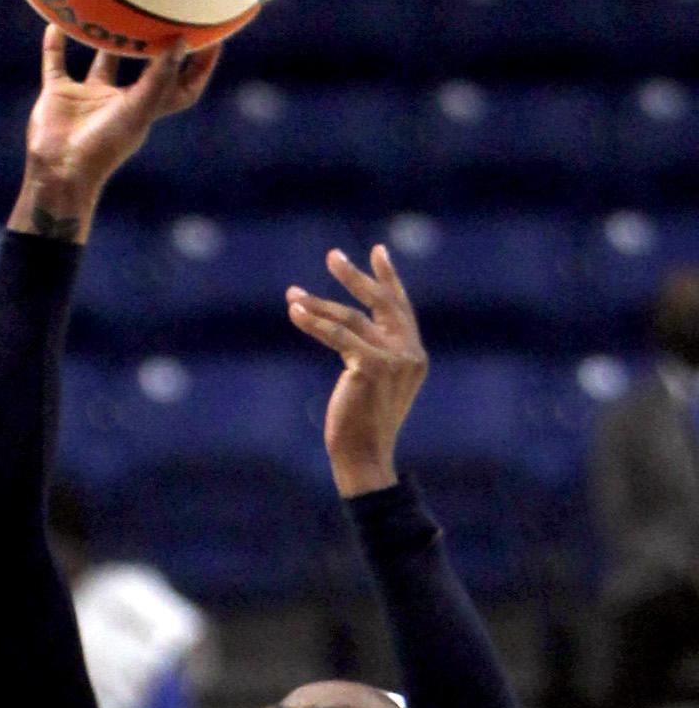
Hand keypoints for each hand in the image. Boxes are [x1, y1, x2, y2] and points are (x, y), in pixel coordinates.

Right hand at [9, 27, 219, 240]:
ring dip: (104, 39)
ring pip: (101, 62)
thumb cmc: (103, 146)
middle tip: (166, 9)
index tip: (214, 37)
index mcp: (144, 109)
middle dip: (155, 44)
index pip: (181, 86)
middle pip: (143, 68)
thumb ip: (159, 77)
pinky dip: (54, 44)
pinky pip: (56, 63)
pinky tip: (55, 21)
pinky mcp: (59, 96)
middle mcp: (119, 102)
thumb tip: (183, 42)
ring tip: (113, 5)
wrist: (60, 170)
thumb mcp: (137, 109)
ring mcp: (88, 99)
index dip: (200, 67)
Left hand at [287, 245, 428, 496]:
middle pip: (381, 303)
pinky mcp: (372, 366)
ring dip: (318, 304)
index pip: (401, 308)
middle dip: (355, 277)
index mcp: (415, 356)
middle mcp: (410, 353)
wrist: (364, 456)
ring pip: (351, 319)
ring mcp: (395, 359)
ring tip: (292, 293)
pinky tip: (294, 312)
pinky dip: (314, 323)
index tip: (379, 250)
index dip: (389, 278)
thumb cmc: (362, 425)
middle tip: (332, 256)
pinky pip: (337, 336)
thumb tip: (346, 328)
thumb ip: (373, 353)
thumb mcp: (375, 384)